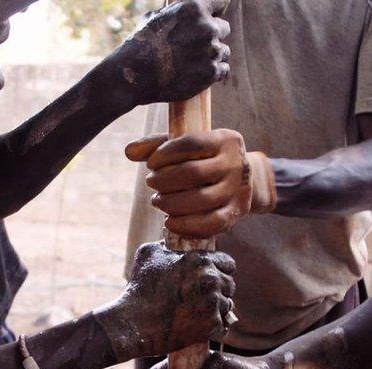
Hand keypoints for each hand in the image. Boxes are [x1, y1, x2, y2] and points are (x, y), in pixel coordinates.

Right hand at [95, 242, 235, 361]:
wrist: (133, 323)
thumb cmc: (139, 288)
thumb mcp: (149, 253)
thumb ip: (169, 244)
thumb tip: (175, 241)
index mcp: (200, 260)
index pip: (228, 263)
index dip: (220, 270)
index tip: (208, 279)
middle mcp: (210, 280)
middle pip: (230, 285)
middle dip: (218, 290)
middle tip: (200, 298)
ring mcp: (213, 304)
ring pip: (227, 306)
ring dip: (216, 309)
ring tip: (196, 313)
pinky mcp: (211, 326)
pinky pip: (223, 326)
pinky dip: (213, 328)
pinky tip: (198, 326)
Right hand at [110, 0, 230, 105]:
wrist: (133, 75)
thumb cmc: (139, 44)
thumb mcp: (154, 17)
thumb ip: (175, 13)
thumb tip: (178, 11)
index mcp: (194, 8)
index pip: (221, 2)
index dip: (215, 11)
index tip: (212, 18)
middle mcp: (207, 27)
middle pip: (224, 28)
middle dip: (212, 36)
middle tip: (196, 46)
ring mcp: (211, 51)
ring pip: (224, 51)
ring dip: (213, 56)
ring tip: (194, 63)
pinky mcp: (211, 73)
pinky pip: (224, 70)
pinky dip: (214, 72)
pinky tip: (200, 73)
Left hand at [126, 130, 276, 237]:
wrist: (243, 180)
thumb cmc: (206, 159)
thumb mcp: (187, 146)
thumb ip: (156, 145)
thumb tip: (128, 151)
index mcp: (225, 140)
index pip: (191, 144)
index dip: (165, 154)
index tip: (150, 164)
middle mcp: (236, 164)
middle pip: (193, 173)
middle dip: (164, 181)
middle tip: (151, 183)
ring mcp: (238, 190)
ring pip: (201, 200)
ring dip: (171, 204)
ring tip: (158, 201)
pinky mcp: (236, 213)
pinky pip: (210, 224)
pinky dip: (186, 226)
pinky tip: (170, 222)